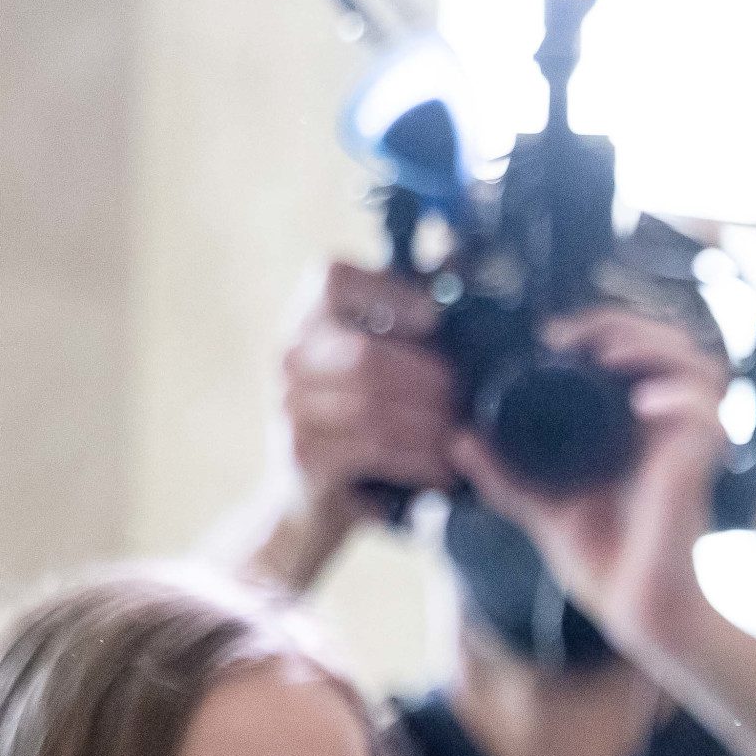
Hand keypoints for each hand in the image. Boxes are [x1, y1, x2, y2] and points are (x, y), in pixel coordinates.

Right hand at [277, 262, 460, 523]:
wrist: (317, 501)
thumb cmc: (370, 422)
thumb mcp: (392, 364)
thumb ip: (419, 315)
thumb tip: (465, 254)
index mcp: (309, 318)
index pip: (332, 277)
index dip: (388, 290)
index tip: (434, 319)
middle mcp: (288, 355)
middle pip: (366, 354)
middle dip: (430, 380)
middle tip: (468, 400)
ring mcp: (286, 404)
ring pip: (372, 405)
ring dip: (431, 423)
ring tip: (463, 436)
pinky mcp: (299, 452)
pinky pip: (371, 447)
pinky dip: (419, 458)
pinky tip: (446, 468)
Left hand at [445, 308, 727, 664]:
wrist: (634, 613)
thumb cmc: (604, 563)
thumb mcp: (543, 507)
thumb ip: (507, 475)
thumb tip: (459, 441)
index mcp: (637, 429)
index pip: (643, 352)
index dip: (607, 326)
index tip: (556, 336)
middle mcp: (668, 432)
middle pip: (677, 347)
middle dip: (632, 325)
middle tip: (584, 338)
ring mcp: (685, 450)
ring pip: (701, 371)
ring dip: (659, 351)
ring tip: (614, 356)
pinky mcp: (694, 474)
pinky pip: (706, 421)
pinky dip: (681, 402)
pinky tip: (645, 404)